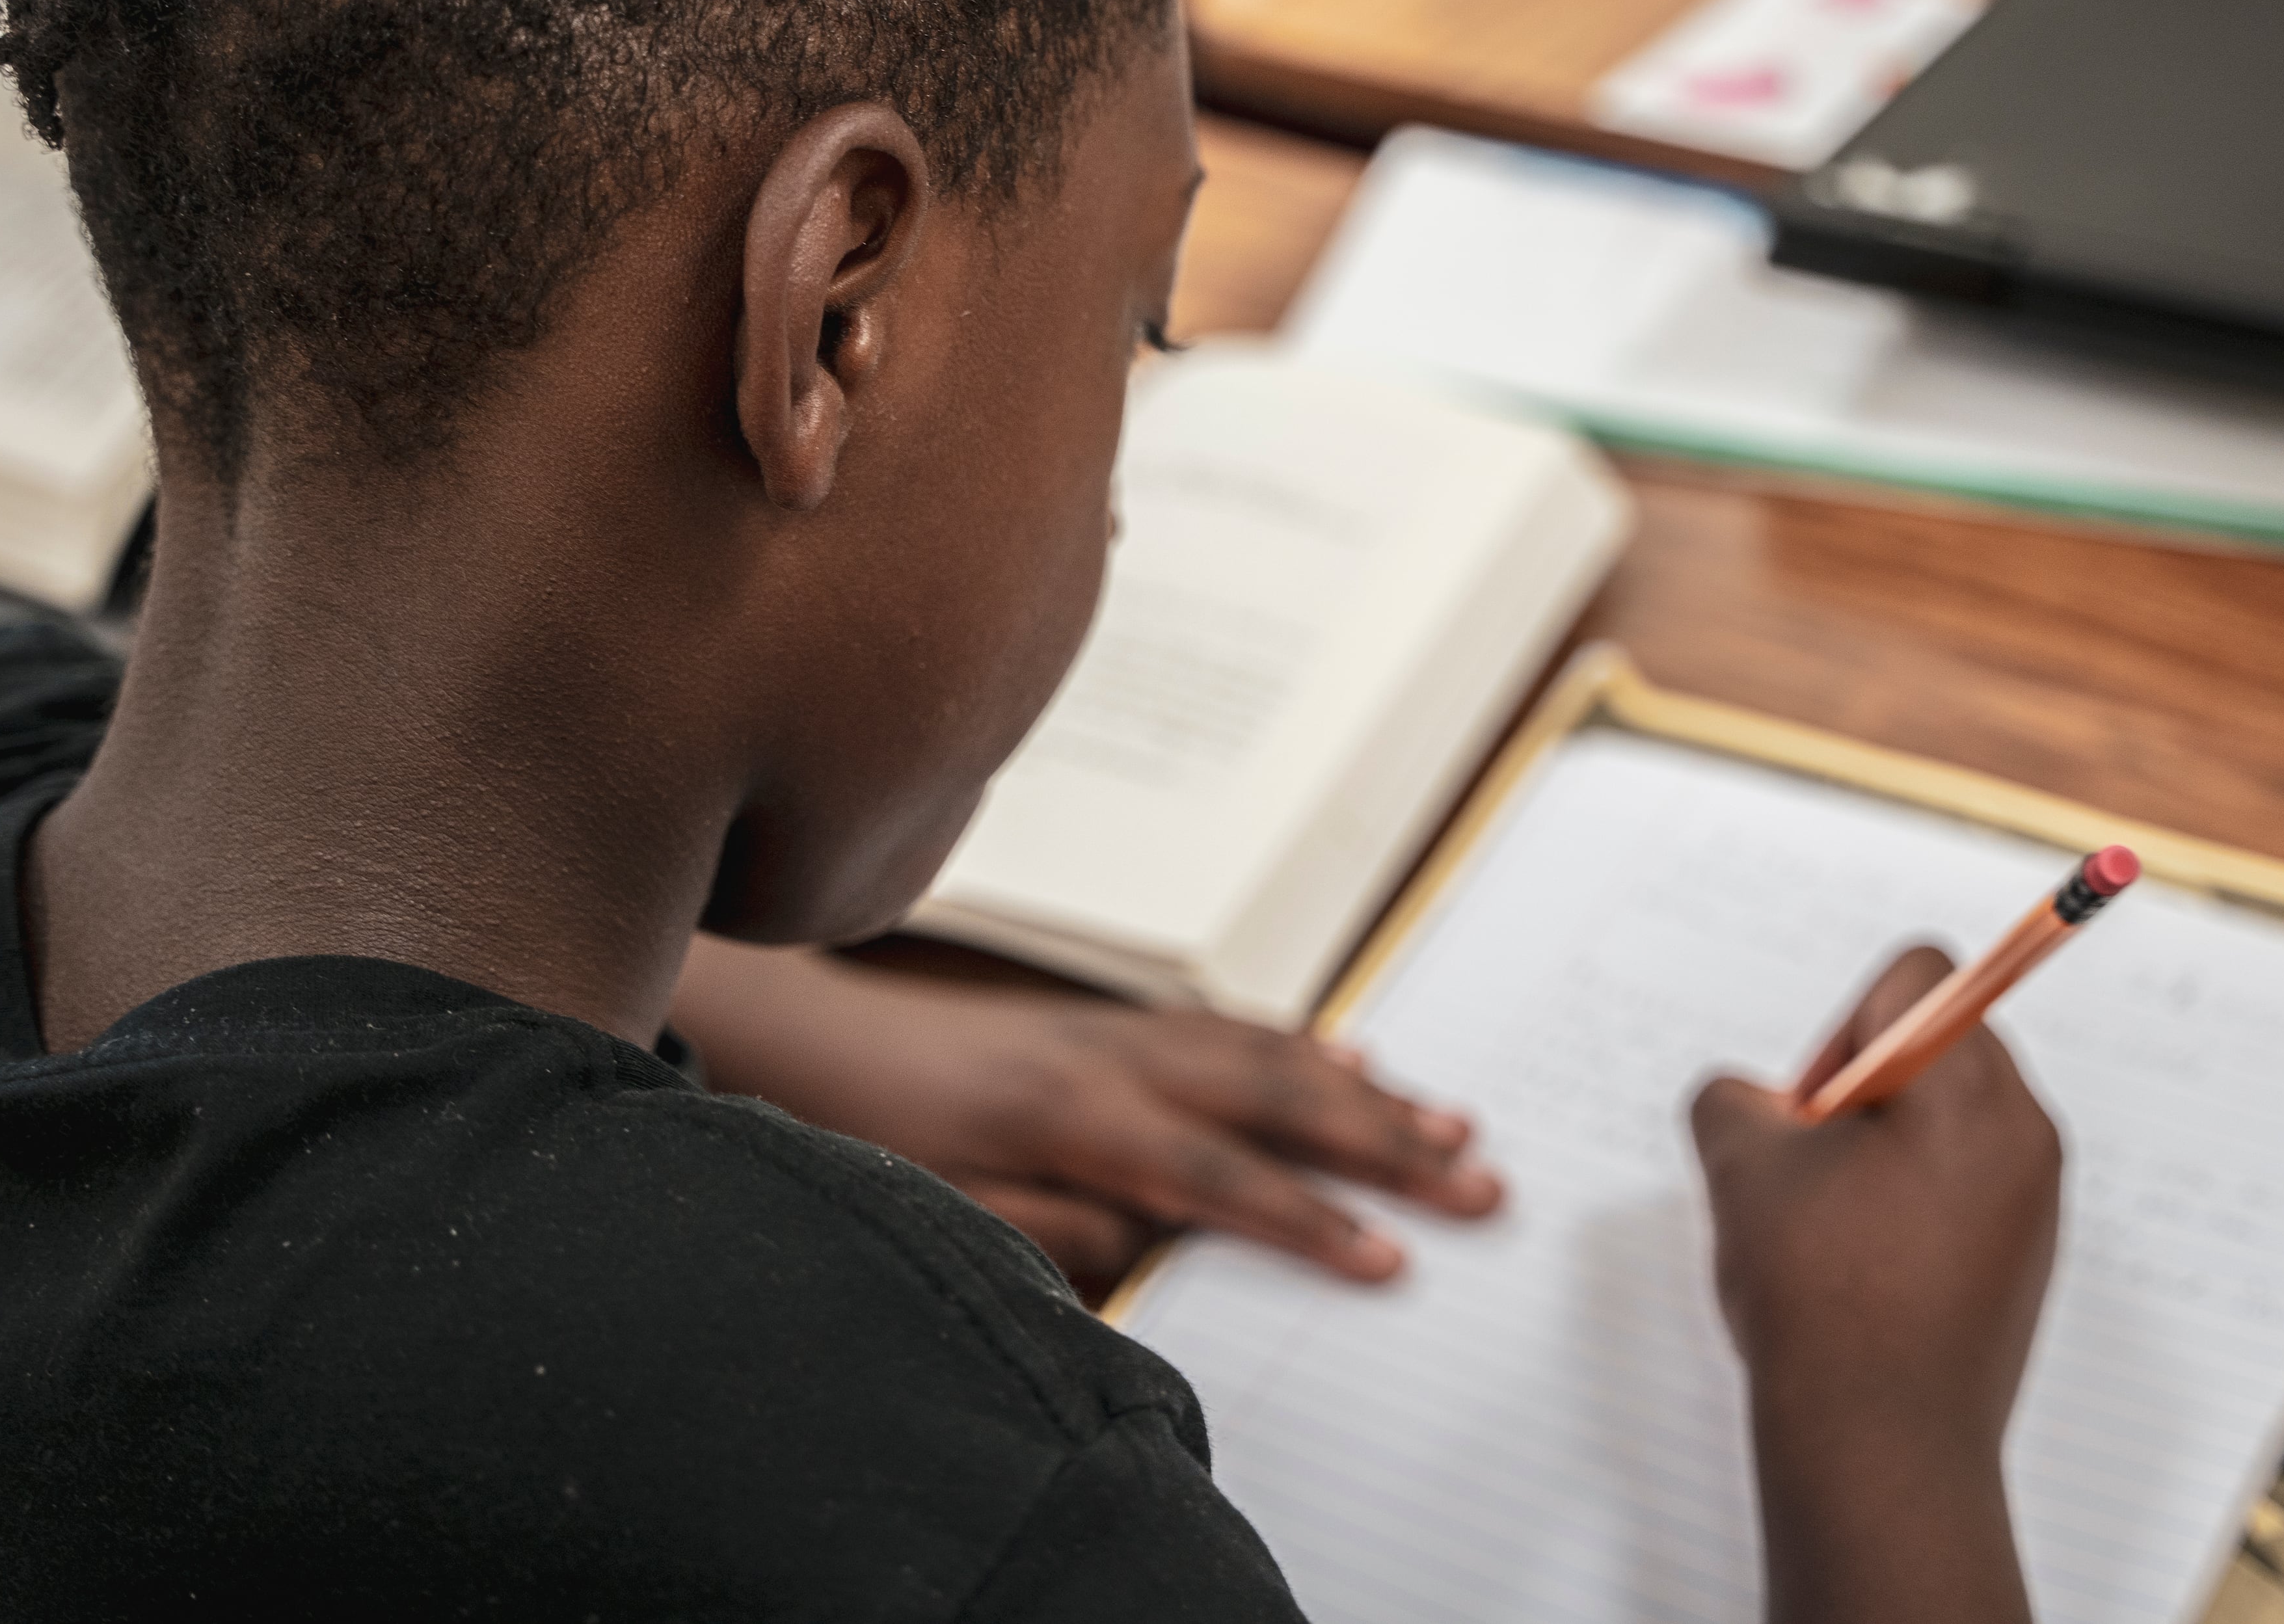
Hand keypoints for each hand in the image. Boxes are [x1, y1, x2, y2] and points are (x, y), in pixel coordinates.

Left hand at [669, 940, 1501, 1295]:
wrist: (807, 1041)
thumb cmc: (864, 1137)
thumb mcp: (937, 1215)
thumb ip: (1047, 1232)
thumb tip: (1151, 1244)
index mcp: (1065, 1119)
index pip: (1214, 1177)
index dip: (1306, 1221)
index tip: (1388, 1260)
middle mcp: (1106, 1059)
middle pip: (1269, 1100)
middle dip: (1380, 1143)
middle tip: (1476, 1179)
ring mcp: (1113, 1030)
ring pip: (1262, 1054)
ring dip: (1361, 1089)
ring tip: (1449, 1121)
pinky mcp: (1108, 1023)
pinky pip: (1225, 1026)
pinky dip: (1297, 1041)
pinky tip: (1350, 1056)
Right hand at [1690, 947, 2060, 1623]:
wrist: (1882, 1448)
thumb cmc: (1821, 1301)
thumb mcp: (1742, 1167)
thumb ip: (1735, 1097)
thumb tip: (1756, 1104)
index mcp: (1970, 1087)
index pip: (1919, 975)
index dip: (1840, 1024)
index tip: (1810, 1110)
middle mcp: (2023, 1131)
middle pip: (1935, 1042)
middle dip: (1858, 1087)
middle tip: (1808, 1168)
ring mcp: (2035, 1199)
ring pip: (1945, 1117)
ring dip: (1879, 1147)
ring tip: (1829, 1229)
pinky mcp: (2028, 1256)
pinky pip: (1964, 1183)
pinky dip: (1907, 1201)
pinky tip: (1861, 1272)